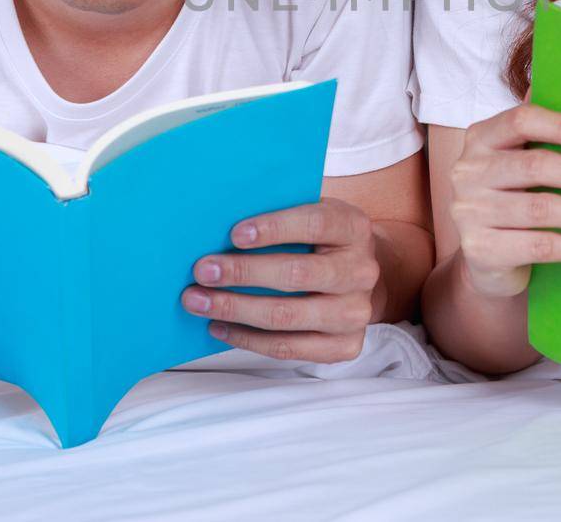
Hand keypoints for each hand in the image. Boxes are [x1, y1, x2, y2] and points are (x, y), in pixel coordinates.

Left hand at [180, 198, 379, 362]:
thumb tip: (220, 222)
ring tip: (199, 301)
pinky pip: (288, 348)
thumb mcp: (311, 212)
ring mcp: (356, 313)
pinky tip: (219, 326)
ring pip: (287, 316)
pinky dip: (247, 338)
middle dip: (243, 273)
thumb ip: (279, 212)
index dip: (274, 229)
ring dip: (236, 309)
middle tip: (203, 271)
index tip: (234, 234)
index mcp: (354, 227)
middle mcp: (362, 271)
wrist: (357, 274)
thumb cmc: (320, 239)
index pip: (315, 224)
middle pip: (297, 274)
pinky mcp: (345, 345)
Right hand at [449, 103, 560, 299]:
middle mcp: (468, 171)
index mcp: (481, 138)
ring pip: (543, 210)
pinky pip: (542, 247)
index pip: (521, 121)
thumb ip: (541, 131)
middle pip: (535, 166)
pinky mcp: (481, 250)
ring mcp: (470, 212)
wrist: (484, 258)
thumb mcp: (518, 160)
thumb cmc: (512, 198)